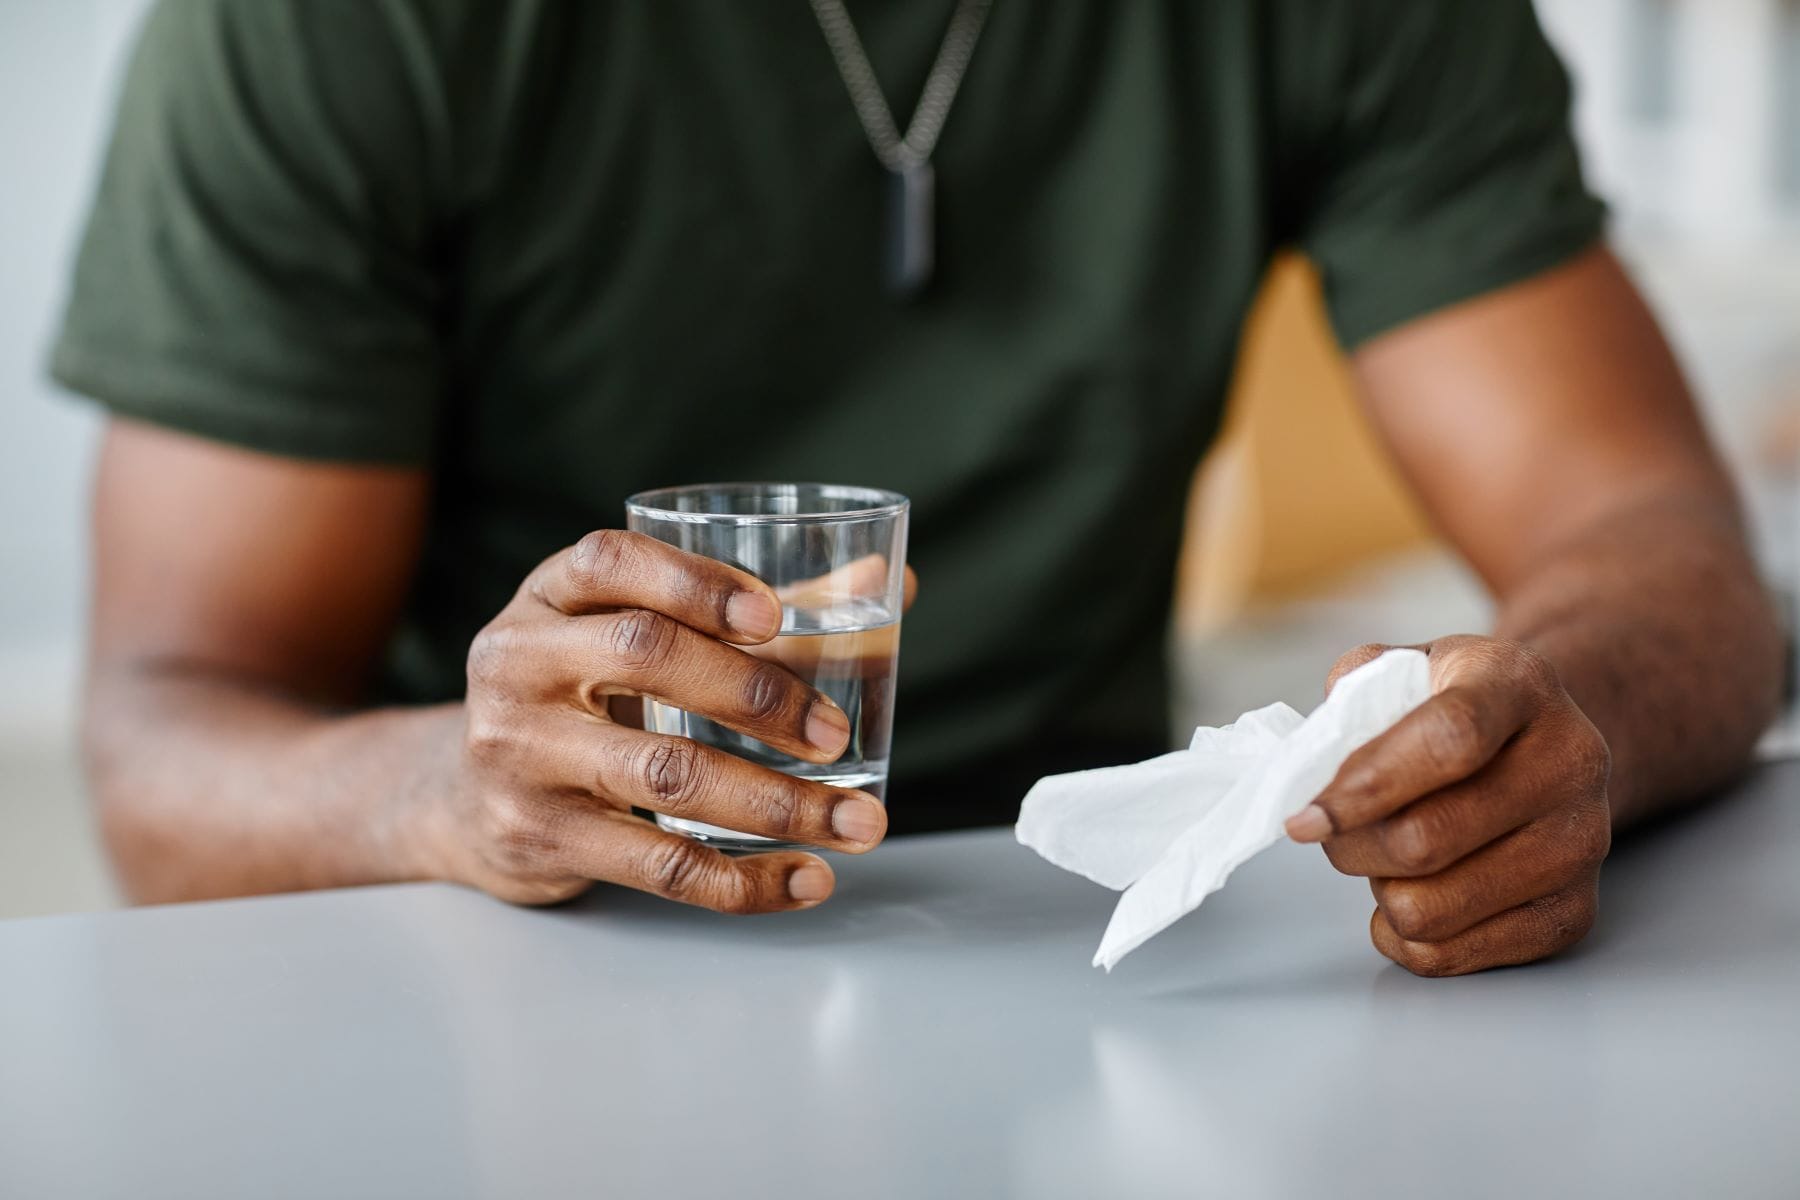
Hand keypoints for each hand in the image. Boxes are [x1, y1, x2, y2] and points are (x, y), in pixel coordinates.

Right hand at [434, 529, 891, 909]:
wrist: (457, 798)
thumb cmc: (581, 698)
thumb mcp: (629, 636)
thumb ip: (754, 614)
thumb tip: (887, 586)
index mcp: (550, 598)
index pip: (610, 563)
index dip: (695, 581)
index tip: (775, 615)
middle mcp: (520, 665)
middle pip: (646, 657)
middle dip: (759, 695)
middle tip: (836, 733)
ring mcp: (521, 754)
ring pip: (665, 773)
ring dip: (778, 803)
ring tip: (858, 823)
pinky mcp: (539, 837)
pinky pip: (656, 863)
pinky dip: (743, 879)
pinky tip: (805, 879)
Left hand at [1286, 636, 1611, 975]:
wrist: (1547, 741)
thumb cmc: (1460, 708)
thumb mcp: (1413, 667)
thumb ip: (1357, 691)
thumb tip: (1316, 758)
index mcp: (1518, 686)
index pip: (1447, 741)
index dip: (1366, 785)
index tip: (1305, 817)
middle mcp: (1566, 763)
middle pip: (1424, 840)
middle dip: (1349, 845)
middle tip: (1333, 830)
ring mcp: (1580, 842)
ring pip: (1428, 910)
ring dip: (1380, 889)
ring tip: (1389, 854)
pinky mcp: (1574, 911)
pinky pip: (1449, 956)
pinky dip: (1403, 936)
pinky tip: (1411, 893)